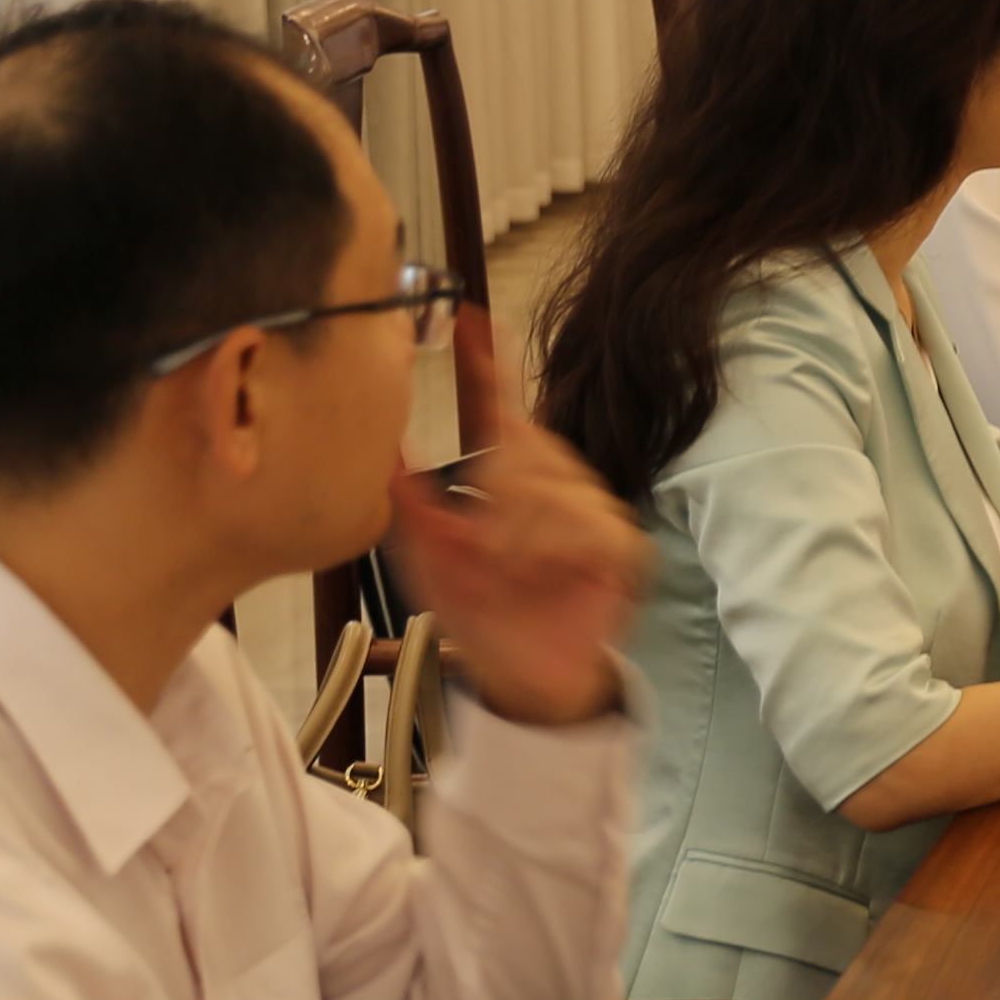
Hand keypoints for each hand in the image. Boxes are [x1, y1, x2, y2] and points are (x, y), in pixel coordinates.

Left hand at [383, 311, 647, 726]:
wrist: (523, 680)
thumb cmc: (482, 615)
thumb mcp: (427, 559)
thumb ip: (408, 506)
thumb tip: (380, 452)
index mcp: (509, 483)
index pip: (502, 409)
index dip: (488, 364)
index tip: (470, 319)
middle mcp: (555, 487)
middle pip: (527, 444)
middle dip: (493, 487)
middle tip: (473, 539)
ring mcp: (592, 513)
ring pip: (554, 482)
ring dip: (516, 526)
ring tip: (501, 565)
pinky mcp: (619, 548)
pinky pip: (589, 522)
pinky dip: (551, 545)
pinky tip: (535, 568)